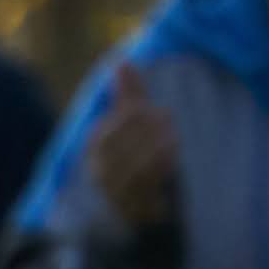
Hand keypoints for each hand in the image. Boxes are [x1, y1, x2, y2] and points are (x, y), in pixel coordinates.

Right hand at [89, 62, 181, 232]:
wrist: (139, 203)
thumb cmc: (134, 153)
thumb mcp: (131, 122)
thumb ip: (127, 93)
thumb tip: (122, 61)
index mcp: (94, 148)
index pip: (108, 131)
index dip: (135, 118)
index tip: (161, 111)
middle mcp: (98, 170)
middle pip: (118, 148)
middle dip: (146, 131)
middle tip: (168, 119)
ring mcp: (113, 190)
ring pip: (131, 167)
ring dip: (155, 149)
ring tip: (174, 137)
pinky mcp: (130, 206)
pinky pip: (143, 187)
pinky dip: (158, 170)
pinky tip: (173, 158)